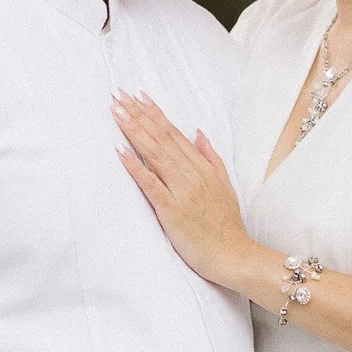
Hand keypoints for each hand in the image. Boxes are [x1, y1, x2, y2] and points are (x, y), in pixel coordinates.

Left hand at [113, 93, 253, 286]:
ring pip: (155, 154)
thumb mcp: (225, 185)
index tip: (139, 96)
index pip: (174, 134)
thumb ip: (211, 157)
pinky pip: (151, 184)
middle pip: (161, 138)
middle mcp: (192, 174)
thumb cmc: (227, 225)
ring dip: (134, 132)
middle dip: (138, 115)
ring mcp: (182, 191)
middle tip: (119, 95)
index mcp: (202, 168)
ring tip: (117, 113)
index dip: (155, 114)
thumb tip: (199, 132)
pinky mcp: (172, 210)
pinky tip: (121, 152)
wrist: (234, 255)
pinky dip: (135, 166)